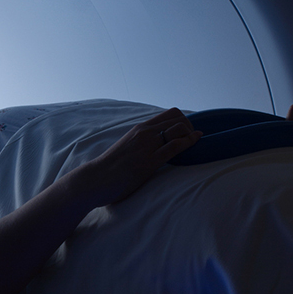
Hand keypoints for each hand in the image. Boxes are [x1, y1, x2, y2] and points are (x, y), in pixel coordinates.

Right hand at [81, 109, 202, 205]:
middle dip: (190, 127)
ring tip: (193, 144)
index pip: (169, 114)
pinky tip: (196, 142)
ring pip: (179, 128)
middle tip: (192, 140)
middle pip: (178, 118)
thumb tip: (156, 145)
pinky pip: (175, 146)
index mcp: (139, 128)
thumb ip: (142, 142)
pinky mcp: (149, 161)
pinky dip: (189, 142)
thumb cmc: (111, 167)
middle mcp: (144, 132)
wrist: (96, 179)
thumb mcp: (128, 147)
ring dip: (191, 134)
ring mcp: (147, 145)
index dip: (184, 121)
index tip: (187, 134)